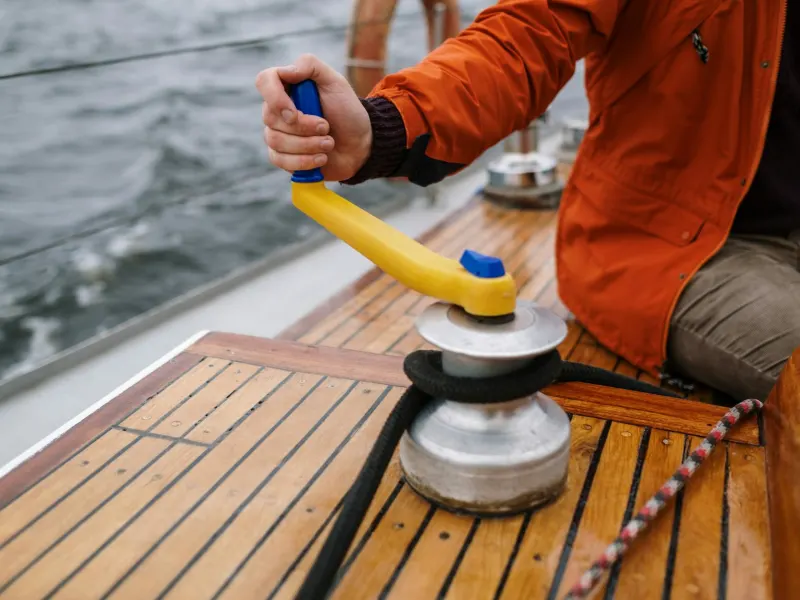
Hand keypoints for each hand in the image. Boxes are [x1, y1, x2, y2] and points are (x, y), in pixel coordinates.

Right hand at [255, 54, 371, 180]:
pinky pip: (280, 160)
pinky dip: (304, 161)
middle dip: (303, 127)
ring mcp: (278, 134)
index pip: (264, 81)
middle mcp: (278, 109)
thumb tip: (285, 71)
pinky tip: (321, 158)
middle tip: (327, 128)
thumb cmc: (347, 111)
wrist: (359, 144)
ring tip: (329, 143)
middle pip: (270, 117)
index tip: (295, 113)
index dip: (275, 98)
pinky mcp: (283, 157)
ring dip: (308, 145)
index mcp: (287, 86)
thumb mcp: (335, 82)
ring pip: (276, 141)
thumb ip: (310, 66)